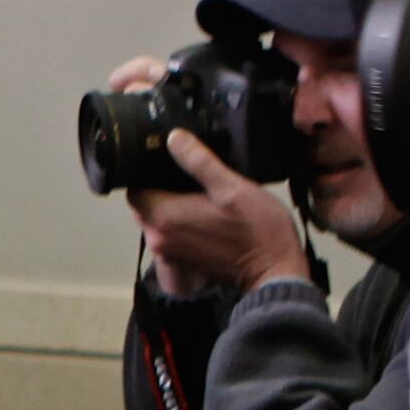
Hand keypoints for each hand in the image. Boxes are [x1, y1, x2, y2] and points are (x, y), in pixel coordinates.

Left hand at [132, 132, 311, 299]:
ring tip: (195, 189)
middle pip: (142, 205)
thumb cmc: (258, 229)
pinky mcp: (181, 261)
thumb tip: (174, 138)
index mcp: (165, 217)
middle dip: (156, 187)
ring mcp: (169, 253)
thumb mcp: (231, 186)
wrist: (276, 271)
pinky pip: (168, 235)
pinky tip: (201, 211)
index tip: (165, 161)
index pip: (134, 189)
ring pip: (154, 220)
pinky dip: (177, 223)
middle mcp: (159, 238)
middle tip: (183, 172)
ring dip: (167, 205)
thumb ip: (199, 161)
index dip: (145, 173)